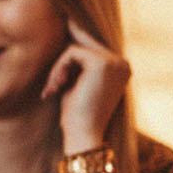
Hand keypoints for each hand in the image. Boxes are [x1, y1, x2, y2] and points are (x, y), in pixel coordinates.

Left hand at [44, 20, 129, 155]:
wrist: (84, 134)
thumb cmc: (77, 115)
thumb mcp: (77, 84)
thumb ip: (77, 64)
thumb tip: (67, 38)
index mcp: (120, 68)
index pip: (92, 47)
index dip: (74, 45)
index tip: (64, 40)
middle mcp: (121, 63)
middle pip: (84, 43)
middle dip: (62, 62)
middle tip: (51, 88)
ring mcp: (114, 62)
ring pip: (75, 48)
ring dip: (58, 68)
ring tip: (53, 89)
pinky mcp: (101, 63)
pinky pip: (71, 52)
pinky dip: (58, 68)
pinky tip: (57, 86)